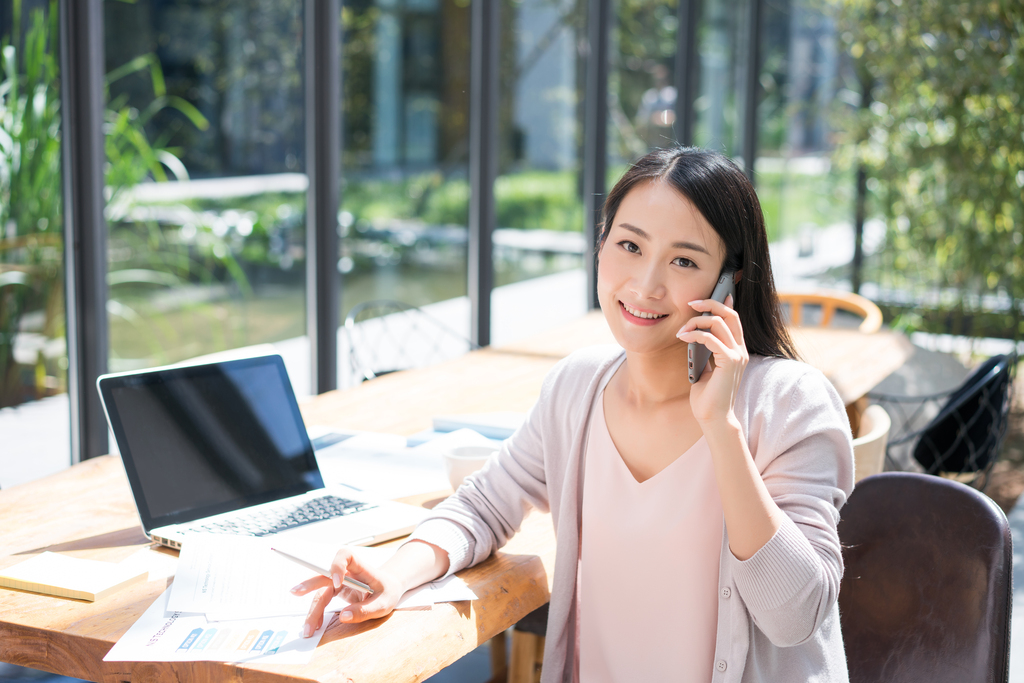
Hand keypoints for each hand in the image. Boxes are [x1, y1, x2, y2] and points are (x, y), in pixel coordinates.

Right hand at [291, 547, 405, 636]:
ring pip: (320, 591)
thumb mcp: (383, 604)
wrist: (388, 588)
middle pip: (325, 574)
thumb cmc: (388, 592)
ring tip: (307, 629)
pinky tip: (315, 625)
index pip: (346, 556)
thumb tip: (344, 616)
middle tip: (296, 592)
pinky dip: (318, 612)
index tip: (337, 582)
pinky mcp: (335, 590)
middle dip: (310, 583)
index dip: (338, 565)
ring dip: (313, 609)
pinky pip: (322, 599)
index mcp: (361, 568)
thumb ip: (365, 610)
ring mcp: (339, 581)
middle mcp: (347, 572)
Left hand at [675, 293, 748, 423]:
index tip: (704, 298)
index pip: (733, 318)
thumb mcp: (706, 368)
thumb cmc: (707, 396)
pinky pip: (711, 338)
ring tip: (681, 330)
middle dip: (709, 304)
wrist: (713, 417)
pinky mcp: (730, 362)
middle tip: (690, 304)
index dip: (721, 303)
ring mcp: (737, 355)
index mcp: (736, 350)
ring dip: (696, 322)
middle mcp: (740, 350)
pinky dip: (695, 335)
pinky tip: (683, 337)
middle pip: (730, 314)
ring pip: (719, 322)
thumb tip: (696, 335)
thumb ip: (706, 352)